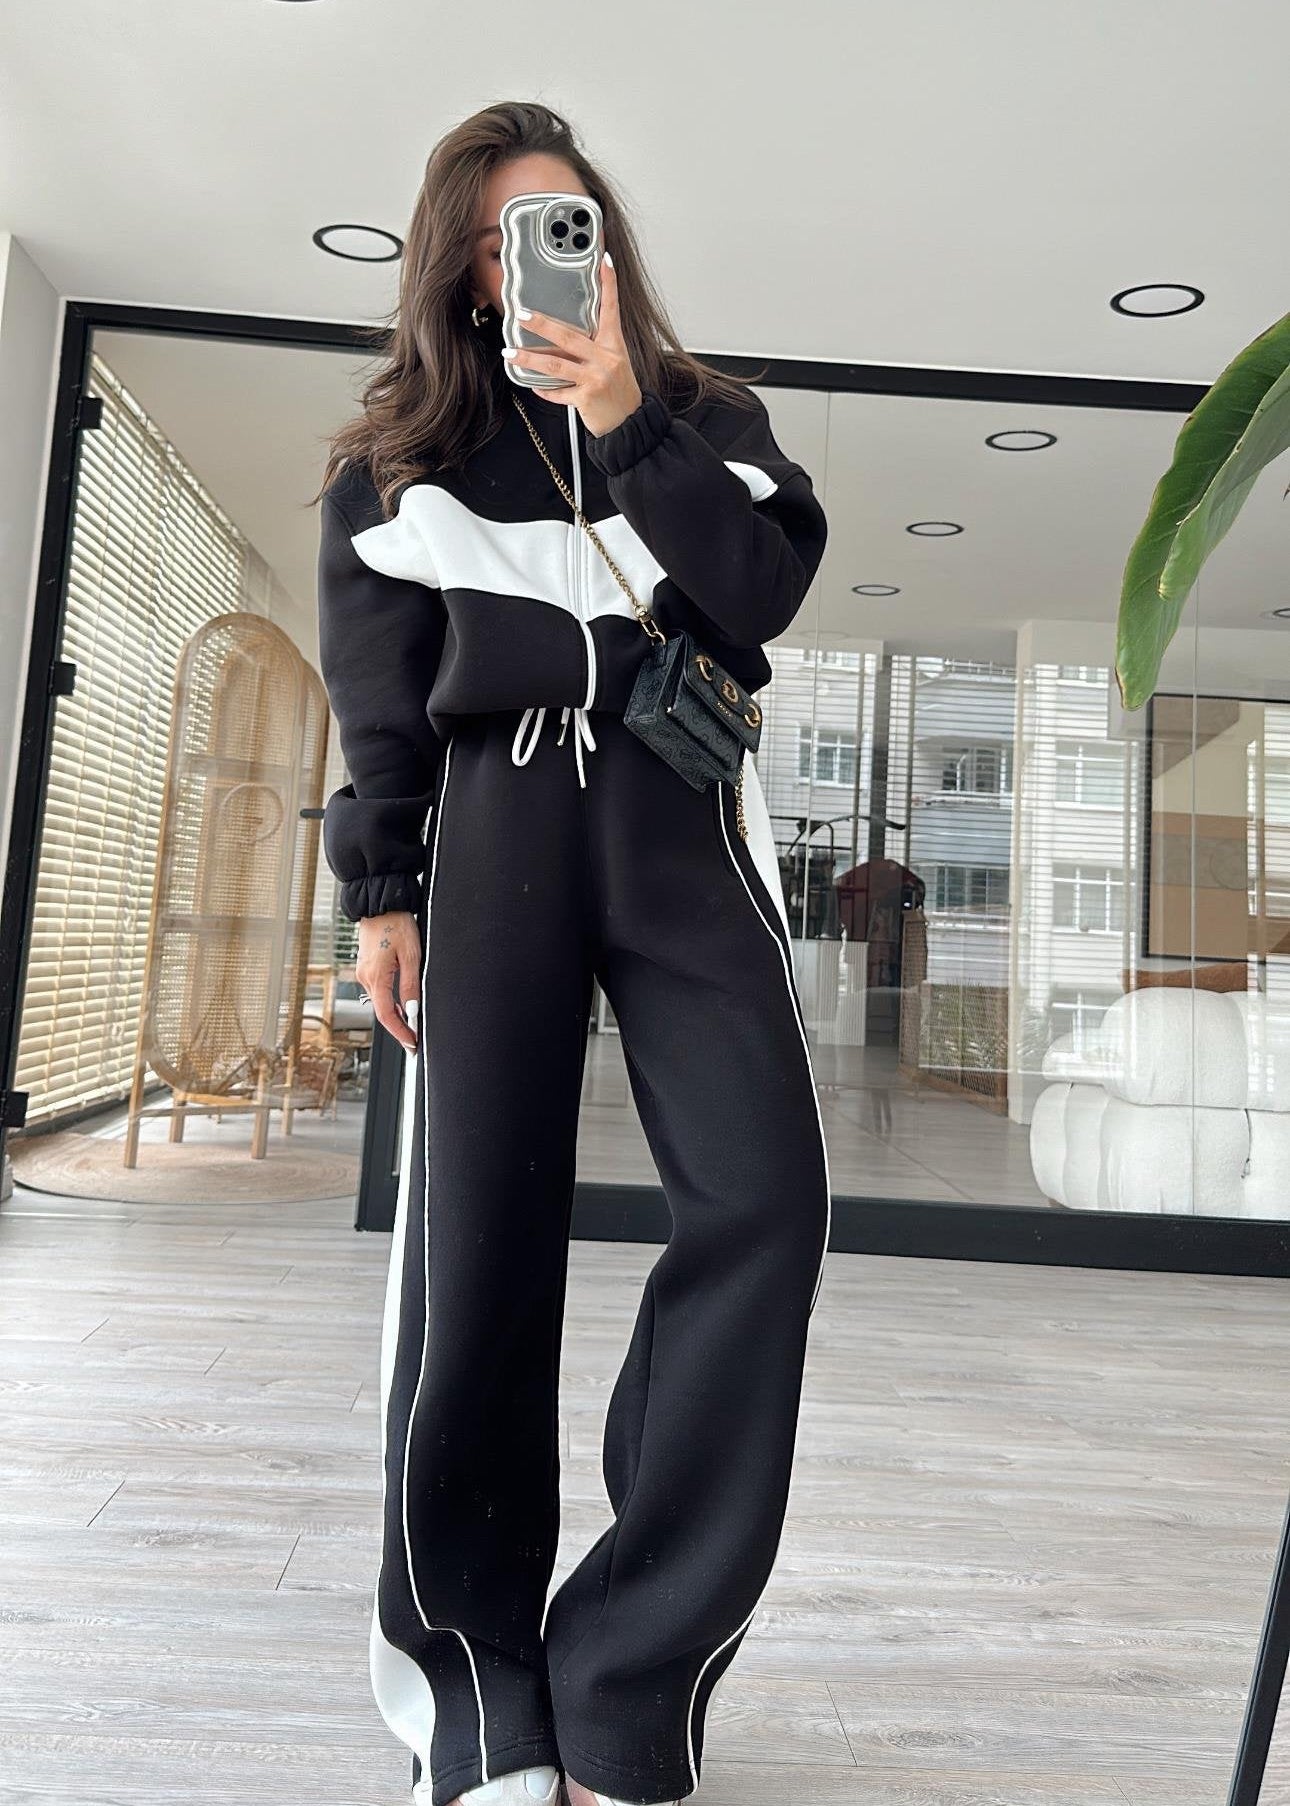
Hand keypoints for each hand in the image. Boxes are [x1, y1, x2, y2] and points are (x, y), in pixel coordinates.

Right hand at [356, 910, 420, 1052]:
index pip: (387, 1014)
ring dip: (394, 1014)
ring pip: (379, 1000)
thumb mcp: (411, 955)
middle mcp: (366, 976)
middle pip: (382, 1010)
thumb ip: (411, 985)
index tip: (411, 1043)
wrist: (381, 902)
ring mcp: (364, 971)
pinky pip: (377, 989)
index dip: (400, 1032)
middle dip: (398, 1027)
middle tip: (413, 1039)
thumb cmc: (396, 923)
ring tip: (410, 1024)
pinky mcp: (366, 965)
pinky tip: (401, 1003)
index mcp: (376, 976)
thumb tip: (412, 1011)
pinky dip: (389, 1000)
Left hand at [504, 250, 642, 438]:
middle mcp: (606, 359)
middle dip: (542, 324)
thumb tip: (563, 337)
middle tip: (521, 315)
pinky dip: (544, 390)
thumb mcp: (614, 362)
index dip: (609, 285)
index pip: (612, 309)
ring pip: (555, 365)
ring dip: (528, 359)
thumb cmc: (619, 391)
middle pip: (568, 337)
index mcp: (614, 345)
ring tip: (509, 353)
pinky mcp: (586, 399)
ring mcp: (595, 379)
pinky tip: (534, 386)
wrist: (630, 424)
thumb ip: (594, 348)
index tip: (602, 262)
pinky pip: (558, 392)